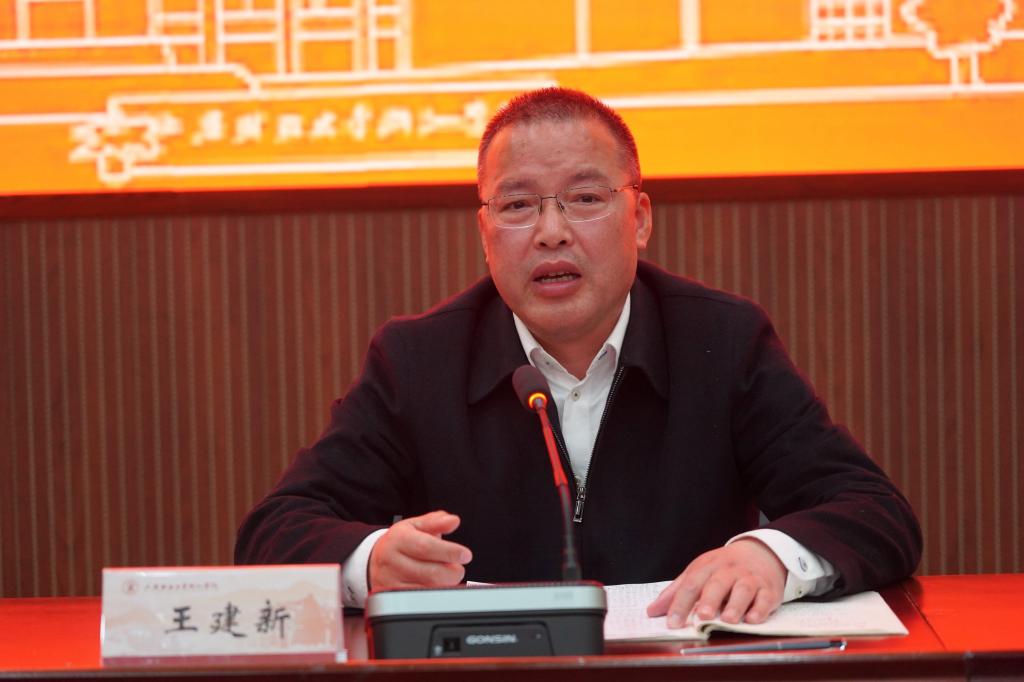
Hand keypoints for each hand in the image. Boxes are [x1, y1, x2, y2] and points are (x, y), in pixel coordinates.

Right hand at [368, 510, 472, 590]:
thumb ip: (436, 521)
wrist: (373, 559)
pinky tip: (437, 586)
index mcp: (399, 539)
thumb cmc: (400, 541)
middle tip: (458, 568)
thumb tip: (453, 521)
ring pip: (426, 589)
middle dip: (451, 572)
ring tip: (446, 575)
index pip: (427, 547)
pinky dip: (433, 595)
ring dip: (444, 585)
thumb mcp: (416, 525)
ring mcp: (390, 581)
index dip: (449, 552)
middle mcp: (392, 561)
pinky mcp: (391, 598)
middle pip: (430, 573)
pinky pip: (419, 601)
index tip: (465, 555)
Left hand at [646, 538, 785, 626]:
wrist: (760, 553)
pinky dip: (760, 609)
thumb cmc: (723, 568)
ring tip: (727, 619)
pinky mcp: (768, 589)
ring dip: (735, 605)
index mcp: (707, 567)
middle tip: (702, 616)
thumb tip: (652, 611)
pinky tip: (753, 619)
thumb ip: (676, 592)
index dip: (680, 603)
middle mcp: (728, 571)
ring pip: (743, 589)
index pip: (691, 584)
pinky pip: (765, 598)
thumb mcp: (698, 572)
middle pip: (717, 584)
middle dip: (709, 600)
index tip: (672, 622)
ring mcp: (749, 579)